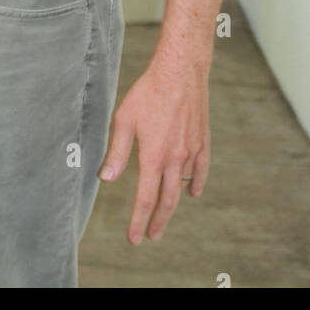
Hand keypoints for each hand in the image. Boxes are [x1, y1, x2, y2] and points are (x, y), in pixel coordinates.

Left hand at [98, 57, 209, 242]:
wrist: (180, 72)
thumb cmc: (149, 92)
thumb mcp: (124, 119)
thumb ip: (117, 152)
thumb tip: (107, 178)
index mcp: (154, 157)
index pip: (146, 199)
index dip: (139, 221)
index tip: (135, 238)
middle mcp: (175, 159)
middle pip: (167, 200)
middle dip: (158, 222)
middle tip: (152, 236)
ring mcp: (191, 151)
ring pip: (183, 186)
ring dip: (174, 202)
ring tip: (165, 214)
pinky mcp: (202, 141)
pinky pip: (201, 170)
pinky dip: (197, 184)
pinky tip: (193, 192)